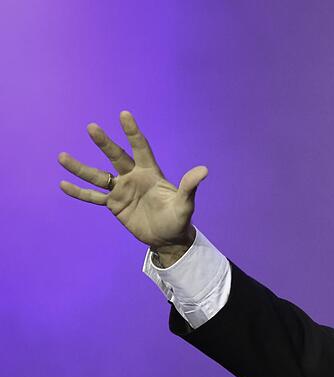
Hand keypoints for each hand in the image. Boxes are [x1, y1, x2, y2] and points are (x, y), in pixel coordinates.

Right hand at [58, 110, 207, 255]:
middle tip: (92, 127)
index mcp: (150, 173)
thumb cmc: (179, 219)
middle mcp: (133, 177)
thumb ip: (189, 186)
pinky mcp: (114, 205)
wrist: (168, 238)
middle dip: (104, 143)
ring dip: (81, 168)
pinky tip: (63, 184)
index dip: (133, 132)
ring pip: (98, 176)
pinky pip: (93, 197)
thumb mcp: (185, 204)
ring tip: (62, 156)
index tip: (124, 114)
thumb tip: (204, 170)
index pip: (141, 148)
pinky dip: (79, 192)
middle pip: (116, 157)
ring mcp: (121, 190)